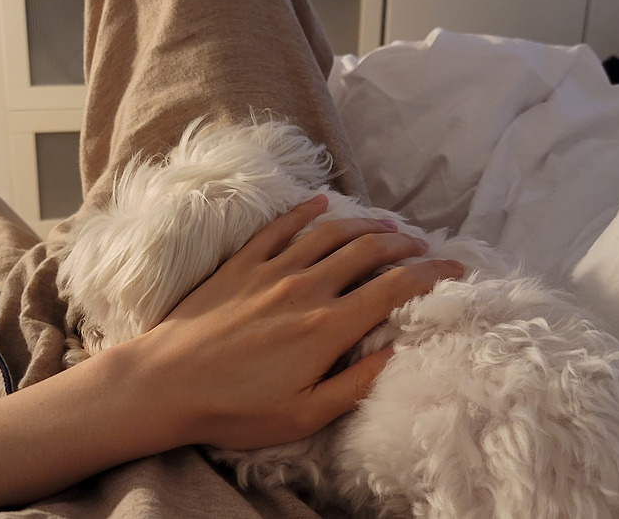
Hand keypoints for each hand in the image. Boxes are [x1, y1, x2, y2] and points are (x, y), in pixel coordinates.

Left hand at [121, 193, 464, 450]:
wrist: (163, 385)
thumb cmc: (234, 410)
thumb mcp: (304, 415)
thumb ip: (356, 384)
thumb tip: (397, 353)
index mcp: (328, 327)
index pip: (394, 288)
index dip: (432, 275)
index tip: (455, 270)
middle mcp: (306, 288)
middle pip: (368, 250)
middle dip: (404, 243)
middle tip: (424, 245)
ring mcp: (271, 270)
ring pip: (330, 232)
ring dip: (365, 223)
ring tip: (387, 223)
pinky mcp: (239, 264)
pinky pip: (279, 225)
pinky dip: (305, 211)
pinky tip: (320, 203)